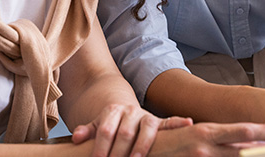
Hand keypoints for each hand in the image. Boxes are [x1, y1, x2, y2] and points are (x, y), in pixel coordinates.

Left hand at [71, 103, 192, 156]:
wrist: (122, 112)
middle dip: (119, 152)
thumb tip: (76, 137)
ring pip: (146, 129)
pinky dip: (179, 122)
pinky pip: (169, 122)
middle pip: (125, 133)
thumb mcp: (95, 125)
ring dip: (142, 146)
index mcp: (112, 111)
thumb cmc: (108, 125)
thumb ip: (87, 130)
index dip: (101, 147)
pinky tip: (187, 123)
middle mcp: (130, 112)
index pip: (106, 130)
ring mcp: (145, 117)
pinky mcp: (158, 122)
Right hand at [148, 122, 264, 156]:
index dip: (263, 132)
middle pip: (243, 150)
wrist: (137, 151)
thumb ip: (208, 133)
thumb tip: (228, 130)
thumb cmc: (160, 140)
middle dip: (263, 150)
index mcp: (205, 132)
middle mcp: (206, 148)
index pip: (241, 131)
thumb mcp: (183, 128)